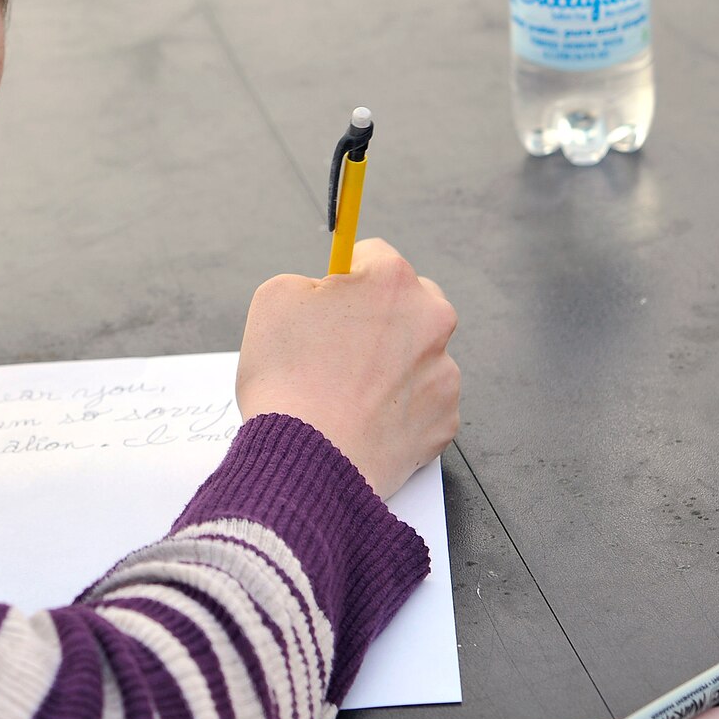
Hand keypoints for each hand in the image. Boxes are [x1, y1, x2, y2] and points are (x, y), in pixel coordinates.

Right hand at [235, 238, 459, 499]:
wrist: (307, 462)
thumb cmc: (288, 382)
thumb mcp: (273, 300)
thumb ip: (307, 283)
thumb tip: (325, 294)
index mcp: (392, 281)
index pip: (373, 256)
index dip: (344, 279)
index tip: (330, 299)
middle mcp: (432, 321)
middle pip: (409, 304)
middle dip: (380, 319)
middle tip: (339, 349)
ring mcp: (445, 373)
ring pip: (419, 356)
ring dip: (391, 366)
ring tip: (346, 393)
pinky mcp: (445, 420)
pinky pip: (423, 403)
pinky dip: (399, 409)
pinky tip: (364, 419)